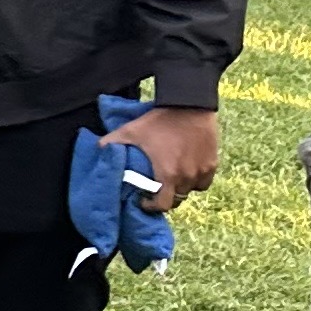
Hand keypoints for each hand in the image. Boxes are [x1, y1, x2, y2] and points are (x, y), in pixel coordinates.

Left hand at [101, 103, 220, 210]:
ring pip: (191, 190)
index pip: (163, 206)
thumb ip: (111, 142)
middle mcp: (187, 177)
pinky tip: (188, 171)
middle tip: (157, 190)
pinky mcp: (212, 163)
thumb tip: (98, 148)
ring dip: (181, 189)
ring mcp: (202, 171)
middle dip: (166, 198)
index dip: (152, 206)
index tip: (145, 200)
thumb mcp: (131, 131)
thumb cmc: (158, 120)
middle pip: (177, 200)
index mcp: (167, 175)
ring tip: (172, 180)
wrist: (189, 104)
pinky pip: (204, 180)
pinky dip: (197, 180)